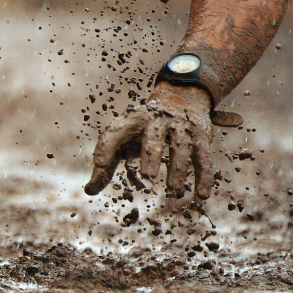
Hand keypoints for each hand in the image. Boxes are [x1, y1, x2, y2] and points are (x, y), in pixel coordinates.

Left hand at [84, 83, 237, 200]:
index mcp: (133, 120)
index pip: (115, 131)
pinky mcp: (200, 137)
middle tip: (147, 176)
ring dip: (178, 171)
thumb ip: (106, 162)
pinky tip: (201, 196)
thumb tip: (89, 190)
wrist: (182, 96)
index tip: (99, 164)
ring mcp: (181, 127)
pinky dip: (203, 177)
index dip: (106, 146)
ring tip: (173, 193)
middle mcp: (158, 121)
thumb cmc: (144, 127)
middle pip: (153, 136)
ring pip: (181, 148)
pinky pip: (203, 158)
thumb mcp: (123, 137)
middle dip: (151, 155)